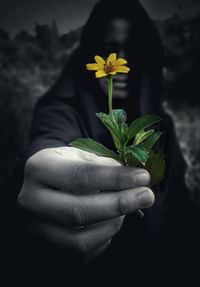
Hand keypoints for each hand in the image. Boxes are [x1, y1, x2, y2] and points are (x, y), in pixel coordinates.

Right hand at [17, 147, 153, 260]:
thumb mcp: (80, 155)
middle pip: (77, 211)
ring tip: (126, 209)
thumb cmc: (65, 166)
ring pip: (79, 240)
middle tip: (146, 196)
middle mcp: (31, 200)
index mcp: (39, 168)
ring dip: (112, 225)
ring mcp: (35, 227)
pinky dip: (103, 239)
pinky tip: (111, 221)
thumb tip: (135, 178)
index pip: (80, 176)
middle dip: (118, 205)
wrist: (42, 184)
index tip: (142, 178)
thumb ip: (105, 165)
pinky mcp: (45, 246)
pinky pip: (81, 253)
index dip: (115, 178)